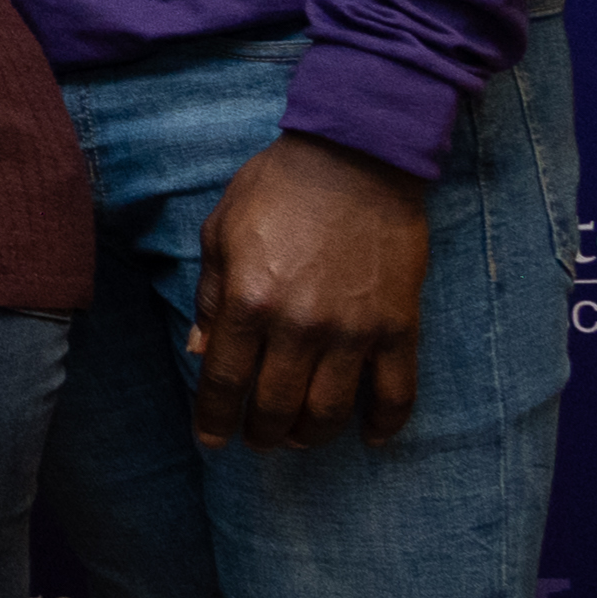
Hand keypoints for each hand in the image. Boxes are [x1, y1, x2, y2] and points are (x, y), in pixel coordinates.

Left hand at [191, 131, 430, 448]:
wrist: (355, 157)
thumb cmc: (276, 188)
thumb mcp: (220, 232)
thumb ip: (209, 296)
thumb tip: (198, 348)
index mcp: (248, 300)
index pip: (223, 381)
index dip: (214, 419)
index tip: (212, 440)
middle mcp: (299, 325)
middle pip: (276, 407)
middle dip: (261, 434)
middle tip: (257, 440)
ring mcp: (353, 330)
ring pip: (331, 411)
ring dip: (312, 435)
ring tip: (300, 439)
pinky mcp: (399, 326)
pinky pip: (397, 392)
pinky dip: (384, 424)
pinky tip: (370, 438)